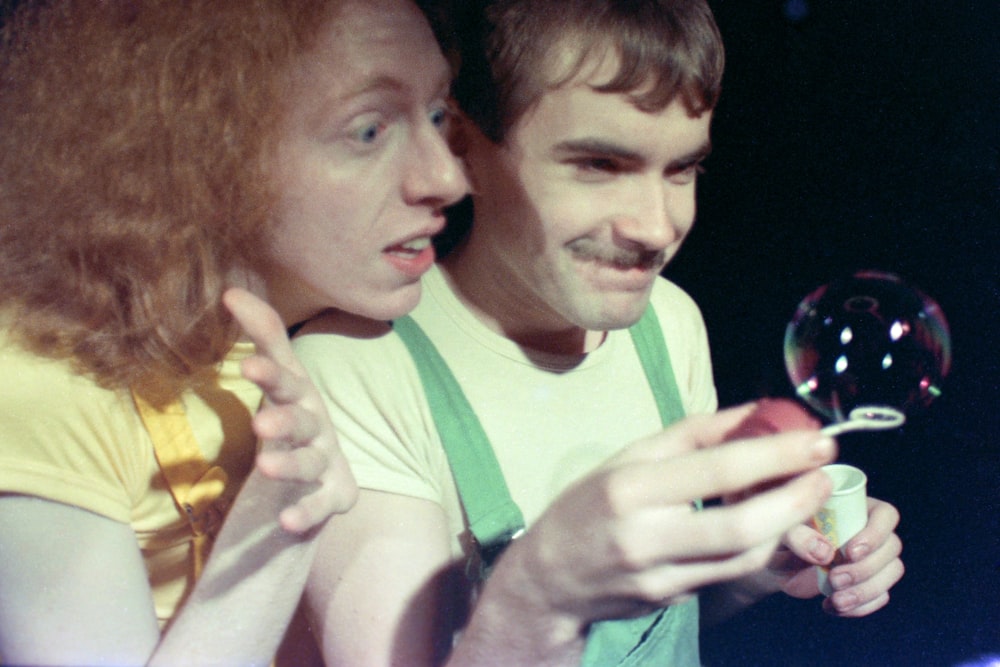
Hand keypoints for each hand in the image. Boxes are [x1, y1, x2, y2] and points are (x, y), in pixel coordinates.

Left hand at [222, 287, 357, 533]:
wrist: (325, 475)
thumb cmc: (294, 419)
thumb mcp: (279, 379)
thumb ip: (262, 337)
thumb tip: (230, 289)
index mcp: (300, 396)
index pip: (286, 378)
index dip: (270, 373)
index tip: (245, 368)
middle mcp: (317, 425)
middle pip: (303, 419)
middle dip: (285, 420)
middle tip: (260, 425)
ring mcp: (328, 460)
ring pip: (311, 461)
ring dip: (292, 464)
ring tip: (266, 467)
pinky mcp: (334, 495)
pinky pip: (320, 505)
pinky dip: (307, 512)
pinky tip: (286, 521)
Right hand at [482, 404, 836, 635]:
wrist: (549, 577)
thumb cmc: (591, 503)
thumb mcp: (631, 456)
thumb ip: (694, 433)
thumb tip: (757, 412)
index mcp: (630, 486)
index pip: (717, 469)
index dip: (778, 455)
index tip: (819, 440)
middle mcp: (644, 534)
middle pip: (741, 526)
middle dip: (797, 501)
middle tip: (825, 477)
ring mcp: (659, 576)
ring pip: (744, 557)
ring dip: (788, 526)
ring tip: (806, 497)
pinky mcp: (671, 601)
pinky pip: (729, 574)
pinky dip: (759, 547)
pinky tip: (772, 524)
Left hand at [753, 497, 902, 616]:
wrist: (774, 560)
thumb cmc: (780, 533)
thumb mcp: (781, 529)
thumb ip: (797, 534)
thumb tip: (824, 552)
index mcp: (855, 505)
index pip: (885, 515)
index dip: (875, 534)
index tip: (850, 552)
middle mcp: (870, 528)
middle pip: (892, 547)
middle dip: (867, 569)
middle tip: (835, 580)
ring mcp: (874, 556)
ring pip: (891, 572)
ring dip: (866, 590)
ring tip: (836, 600)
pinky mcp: (869, 581)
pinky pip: (880, 596)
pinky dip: (862, 606)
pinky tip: (835, 607)